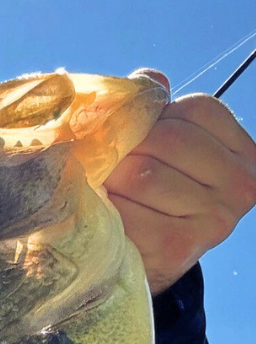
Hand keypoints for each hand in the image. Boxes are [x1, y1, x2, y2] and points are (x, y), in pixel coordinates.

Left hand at [106, 69, 255, 294]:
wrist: (143, 264)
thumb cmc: (149, 198)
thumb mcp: (160, 149)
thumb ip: (155, 111)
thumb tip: (150, 78)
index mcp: (242, 152)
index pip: (195, 112)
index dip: (151, 119)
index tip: (132, 139)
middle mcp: (241, 185)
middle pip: (168, 139)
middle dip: (126, 147)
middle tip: (101, 161)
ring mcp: (215, 218)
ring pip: (144, 173)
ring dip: (110, 179)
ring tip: (101, 187)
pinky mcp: (180, 246)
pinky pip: (129, 211)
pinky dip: (106, 210)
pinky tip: (103, 216)